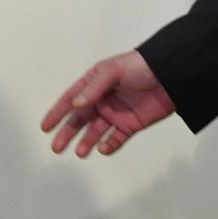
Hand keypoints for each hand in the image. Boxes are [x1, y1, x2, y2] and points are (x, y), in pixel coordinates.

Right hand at [40, 49, 175, 156]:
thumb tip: (76, 105)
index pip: (71, 99)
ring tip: (80, 152)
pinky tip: (102, 148)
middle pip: (80, 119)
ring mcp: (116, 113)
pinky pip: (116, 138)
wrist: (171, 75)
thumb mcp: (113, 71)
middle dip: (67, 133)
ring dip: (86, 142)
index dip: (57, 113)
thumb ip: (94, 88)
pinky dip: (108, 145)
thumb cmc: (140, 66)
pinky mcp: (131, 125)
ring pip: (95, 132)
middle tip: (57, 147)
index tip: (45, 127)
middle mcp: (102, 100)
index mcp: (94, 84)